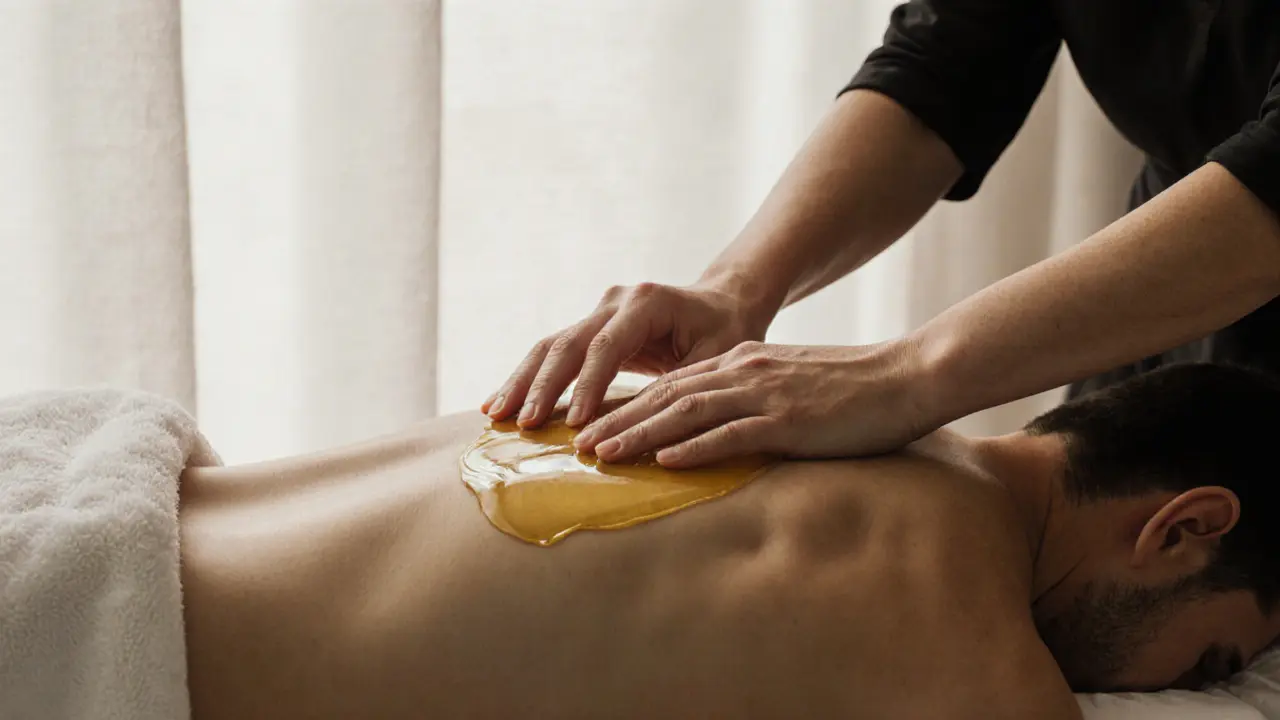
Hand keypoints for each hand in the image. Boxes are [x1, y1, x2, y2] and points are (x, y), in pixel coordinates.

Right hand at [482, 281, 768, 428]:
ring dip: (521, 382)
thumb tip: (647, 428)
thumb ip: (681, 386)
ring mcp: (598, 311)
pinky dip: (527, 379)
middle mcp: (615, 300)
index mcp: (646, 302)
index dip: (587, 385)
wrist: (724, 302)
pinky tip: (499, 404)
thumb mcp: (717, 359)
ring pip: (550, 346)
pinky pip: (553, 353)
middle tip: (523, 423)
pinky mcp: (590, 327)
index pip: (606, 346)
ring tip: (495, 415)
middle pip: (567, 343)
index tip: (575, 423)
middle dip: (541, 386)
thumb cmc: (728, 332)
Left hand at [572, 340, 936, 467]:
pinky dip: (695, 449)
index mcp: (743, 363)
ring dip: (640, 435)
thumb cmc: (853, 388)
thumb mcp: (792, 385)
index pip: (673, 384)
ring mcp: (766, 394)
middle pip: (666, 396)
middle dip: (618, 419)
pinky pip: (733, 435)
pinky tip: (666, 464)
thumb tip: (722, 426)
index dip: (628, 405)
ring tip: (603, 455)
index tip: (594, 425)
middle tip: (577, 445)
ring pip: (686, 413)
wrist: (909, 376)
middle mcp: (745, 372)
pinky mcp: (790, 420)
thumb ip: (754, 399)